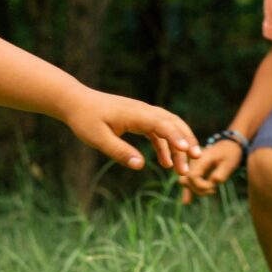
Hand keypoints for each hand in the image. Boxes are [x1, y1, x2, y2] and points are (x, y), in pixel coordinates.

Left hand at [64, 89, 197, 173]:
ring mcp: (143, 114)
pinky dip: (165, 146)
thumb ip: (120, 152)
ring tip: (182, 169)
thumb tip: (140, 166)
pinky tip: (166, 163)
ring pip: (169, 127)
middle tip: (196, 161)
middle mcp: (143, 111)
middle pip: (173, 124)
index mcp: (135, 114)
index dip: (176, 138)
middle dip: (186, 141)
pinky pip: (159, 131)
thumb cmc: (85, 119)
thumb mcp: (98, 139)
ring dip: (178, 146)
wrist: (75, 101)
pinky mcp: (139, 119)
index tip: (187, 152)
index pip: (162, 124)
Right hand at [178, 137, 243, 202]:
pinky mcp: (196, 171)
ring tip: (211, 192)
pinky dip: (189, 191)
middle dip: (199, 190)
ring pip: (186, 183)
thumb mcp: (229, 163)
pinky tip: (186, 202)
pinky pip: (189, 182)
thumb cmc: (231, 153)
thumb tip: (213, 183)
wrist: (230, 144)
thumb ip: (221, 174)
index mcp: (201, 159)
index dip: (201, 186)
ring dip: (196, 191)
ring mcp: (193, 166)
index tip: (213, 188)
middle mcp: (194, 162)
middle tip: (214, 190)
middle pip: (187, 181)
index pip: (192, 177)